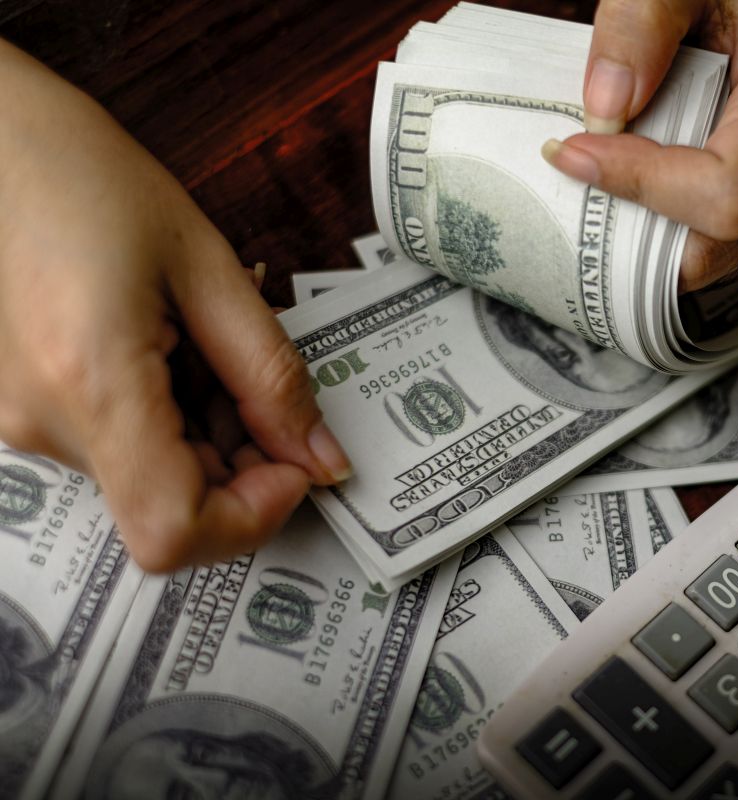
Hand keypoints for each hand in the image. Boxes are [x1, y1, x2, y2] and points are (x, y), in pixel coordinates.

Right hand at [0, 41, 351, 570]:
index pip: (173, 532)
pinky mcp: (20, 409)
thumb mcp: (206, 266)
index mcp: (91, 385)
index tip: (296, 461)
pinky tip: (170, 346)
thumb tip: (320, 457)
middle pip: (169, 508)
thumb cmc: (83, 175)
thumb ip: (271, 375)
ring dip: (206, 434)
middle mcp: (42, 423)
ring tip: (204, 343)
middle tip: (263, 383)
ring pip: (148, 478)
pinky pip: (116, 446)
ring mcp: (21, 422)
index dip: (252, 517)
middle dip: (244, 464)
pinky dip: (166, 417)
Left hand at [541, 0, 737, 292]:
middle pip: (711, 247)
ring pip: (702, 263)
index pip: (726, 191)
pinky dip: (654, 232)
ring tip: (610, 169)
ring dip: (639, 229)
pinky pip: (701, 257)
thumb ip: (642, 23)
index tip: (576, 152)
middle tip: (583, 165)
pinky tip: (633, 186)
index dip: (641, 183)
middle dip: (633, 217)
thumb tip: (607, 106)